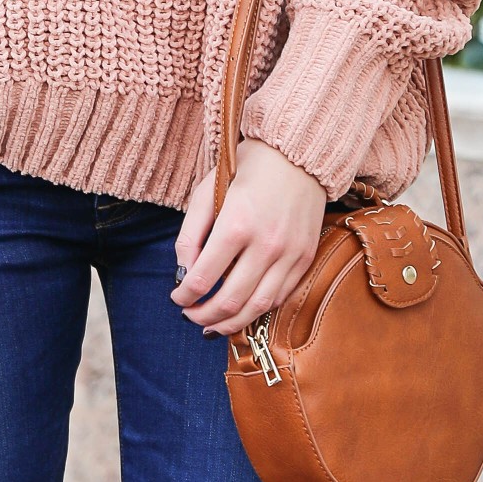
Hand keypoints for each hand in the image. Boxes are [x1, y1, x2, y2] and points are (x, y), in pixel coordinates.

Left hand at [172, 141, 327, 338]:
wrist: (298, 154)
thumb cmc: (247, 168)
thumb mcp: (207, 192)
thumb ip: (190, 234)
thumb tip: (183, 274)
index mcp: (237, 224)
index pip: (203, 278)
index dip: (184, 296)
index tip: (176, 298)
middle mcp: (267, 244)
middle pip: (230, 300)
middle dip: (203, 316)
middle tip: (189, 316)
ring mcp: (290, 253)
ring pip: (258, 306)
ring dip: (230, 323)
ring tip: (212, 326)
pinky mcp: (305, 257)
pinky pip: (280, 296)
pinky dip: (258, 310)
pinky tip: (241, 310)